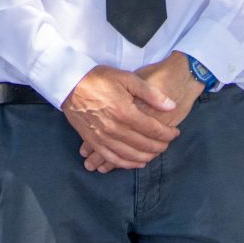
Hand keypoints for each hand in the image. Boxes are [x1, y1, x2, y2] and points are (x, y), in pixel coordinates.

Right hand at [63, 65, 178, 172]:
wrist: (69, 83)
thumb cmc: (99, 78)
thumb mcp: (127, 78)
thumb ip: (151, 94)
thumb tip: (171, 106)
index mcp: (125, 112)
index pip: (153, 130)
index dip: (167, 133)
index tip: (175, 132)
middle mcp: (114, 129)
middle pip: (144, 145)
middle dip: (159, 146)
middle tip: (167, 142)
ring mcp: (102, 138)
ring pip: (130, 155)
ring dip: (146, 156)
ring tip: (155, 153)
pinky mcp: (93, 142)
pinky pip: (112, 159)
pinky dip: (126, 164)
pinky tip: (136, 162)